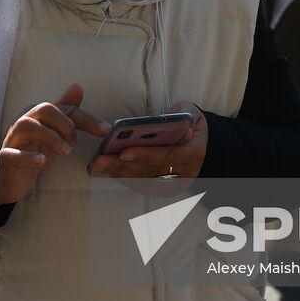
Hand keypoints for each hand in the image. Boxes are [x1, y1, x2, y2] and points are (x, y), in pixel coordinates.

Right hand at [0, 83, 109, 212]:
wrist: (7, 174)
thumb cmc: (31, 148)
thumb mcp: (52, 130)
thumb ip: (65, 111)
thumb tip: (78, 88)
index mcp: (38, 113)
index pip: (65, 109)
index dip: (86, 119)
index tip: (105, 130)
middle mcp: (24, 121)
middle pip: (44, 109)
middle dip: (65, 124)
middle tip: (74, 143)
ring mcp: (12, 139)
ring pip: (26, 125)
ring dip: (50, 136)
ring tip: (65, 150)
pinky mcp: (4, 158)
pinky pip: (11, 154)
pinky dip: (27, 157)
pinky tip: (41, 162)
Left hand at [87, 101, 207, 179]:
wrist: (202, 142)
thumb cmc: (191, 123)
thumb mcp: (190, 112)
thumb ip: (179, 115)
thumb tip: (167, 121)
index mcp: (194, 151)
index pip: (168, 155)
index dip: (146, 154)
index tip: (124, 152)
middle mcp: (185, 171)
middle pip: (150, 170)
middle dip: (122, 166)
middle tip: (100, 160)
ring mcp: (176, 182)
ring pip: (143, 179)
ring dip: (118, 173)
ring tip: (97, 165)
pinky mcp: (166, 188)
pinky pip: (143, 185)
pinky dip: (125, 178)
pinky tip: (107, 171)